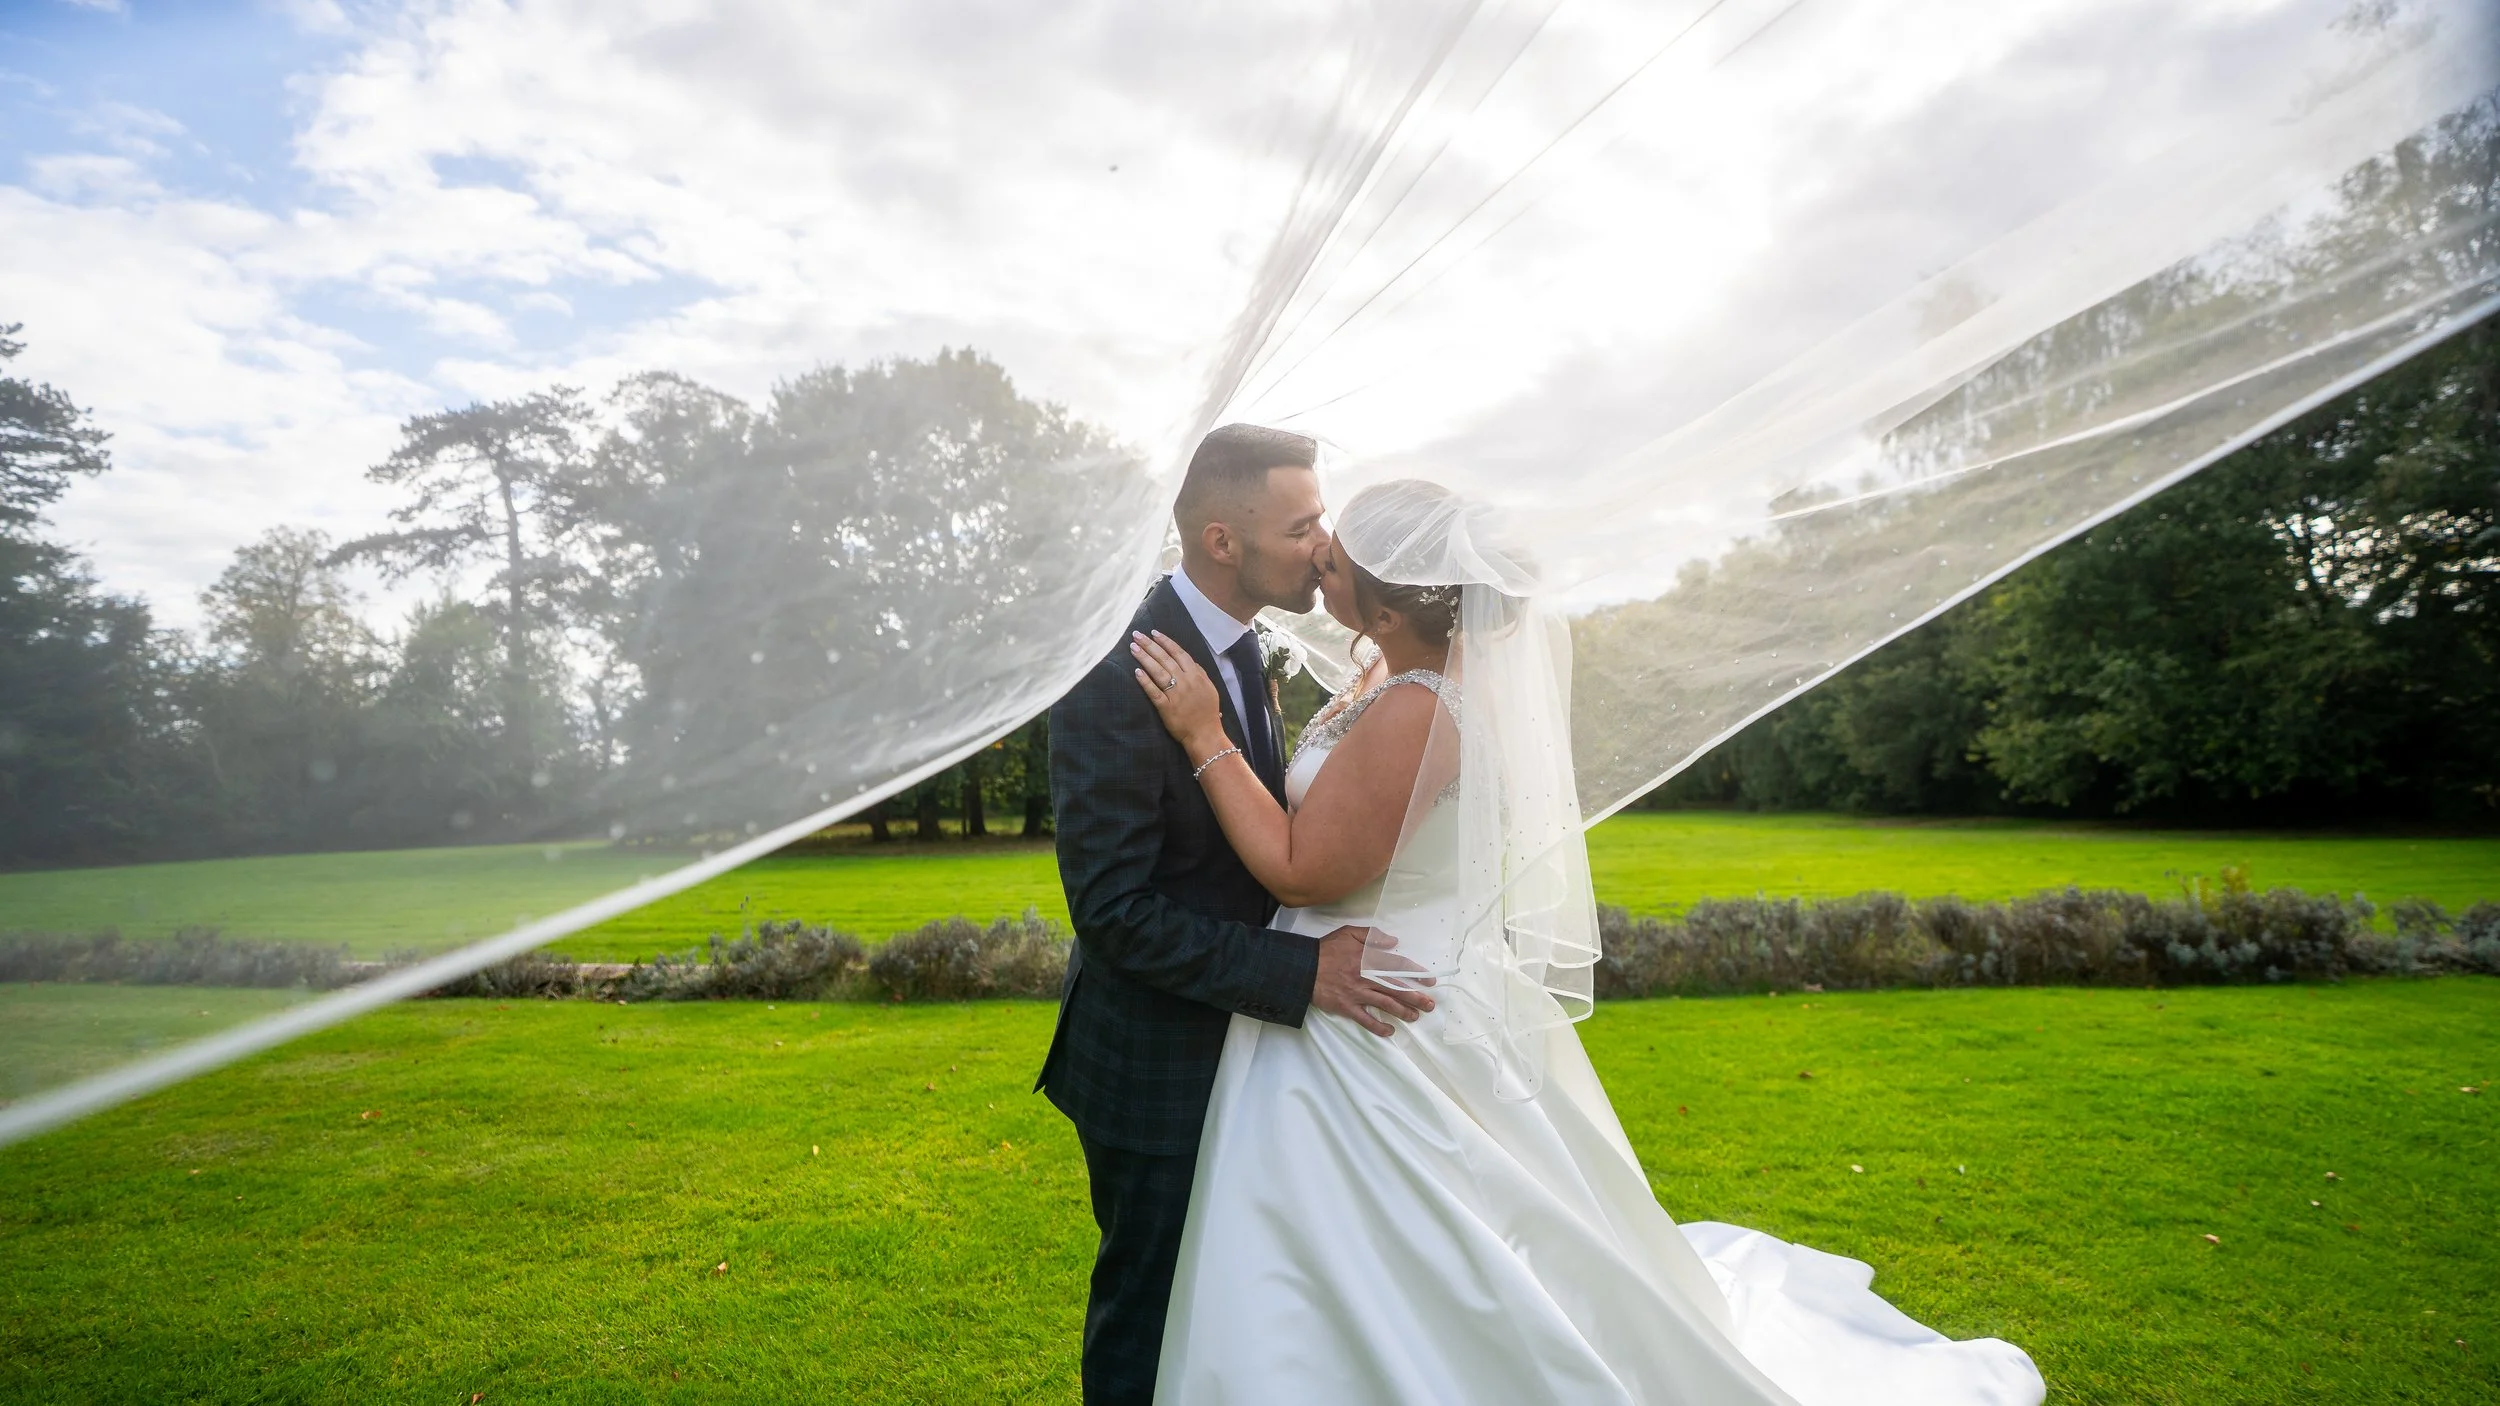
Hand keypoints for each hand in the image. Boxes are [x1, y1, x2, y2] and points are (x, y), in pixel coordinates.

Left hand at [1128, 631, 1226, 757]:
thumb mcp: (1209, 688)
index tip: (1154, 632)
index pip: (1178, 653)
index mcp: (1196, 675)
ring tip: (1133, 647)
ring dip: (1145, 658)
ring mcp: (1175, 695)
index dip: (1165, 642)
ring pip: (1158, 672)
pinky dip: (1145, 681)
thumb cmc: (1208, 712)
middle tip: (1137, 635)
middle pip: (1165, 659)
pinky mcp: (1166, 707)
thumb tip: (1189, 660)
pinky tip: (1136, 671)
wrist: (1205, 734)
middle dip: (1150, 645)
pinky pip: (1154, 692)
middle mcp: (1185, 682)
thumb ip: (1200, 672)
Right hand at [1310, 925, 1434, 1037]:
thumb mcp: (1348, 933)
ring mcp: (1357, 994)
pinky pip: (1366, 1020)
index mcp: (1369, 958)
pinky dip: (1378, 1027)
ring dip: (1403, 1012)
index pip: (1398, 966)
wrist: (1303, 968)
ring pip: (1386, 1004)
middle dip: (1416, 997)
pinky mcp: (1347, 1007)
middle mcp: (1366, 977)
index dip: (1416, 974)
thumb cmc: (1326, 949)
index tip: (1429, 981)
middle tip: (1430, 1005)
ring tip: (1416, 1017)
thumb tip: (1393, 941)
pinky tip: (1390, 1031)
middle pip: (1396, 988)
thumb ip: (1372, 935)